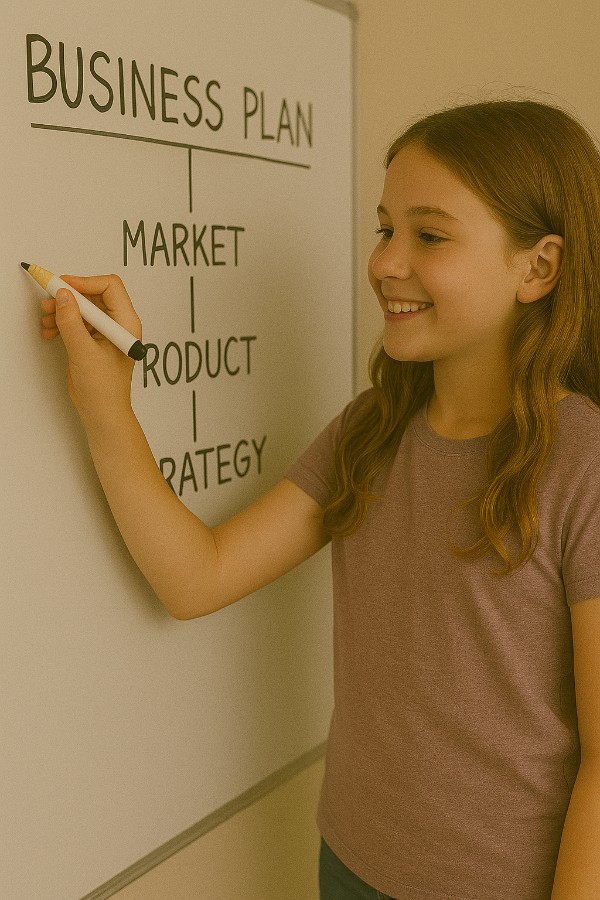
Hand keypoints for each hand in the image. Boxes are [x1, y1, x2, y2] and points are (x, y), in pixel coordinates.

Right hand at [41, 274, 142, 427]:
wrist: (102, 413)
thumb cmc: (104, 389)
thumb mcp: (84, 352)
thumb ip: (72, 322)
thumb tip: (63, 296)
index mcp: (126, 323)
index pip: (110, 287)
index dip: (85, 282)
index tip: (63, 287)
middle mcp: (118, 324)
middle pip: (93, 295)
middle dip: (69, 297)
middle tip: (48, 302)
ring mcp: (106, 332)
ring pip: (83, 308)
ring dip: (62, 310)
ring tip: (46, 320)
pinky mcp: (94, 340)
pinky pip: (78, 321)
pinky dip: (62, 322)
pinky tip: (49, 331)